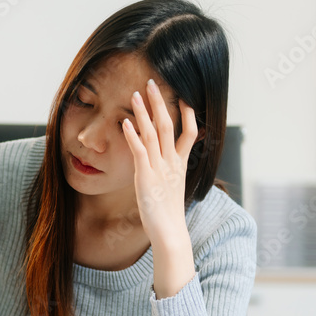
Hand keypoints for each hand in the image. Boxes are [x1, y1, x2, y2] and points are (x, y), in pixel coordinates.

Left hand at [122, 79, 198, 297]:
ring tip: (136, 94)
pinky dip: (133, 136)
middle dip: (161, 102)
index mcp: (180, 164)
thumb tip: (167, 162)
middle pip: (169, 125)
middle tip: (153, 82)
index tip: (183, 96)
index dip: (187, 113)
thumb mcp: (171, 187)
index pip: (189, 132)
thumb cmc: (167, 213)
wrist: (169, 233)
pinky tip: (126, 122)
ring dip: (144, 112)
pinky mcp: (146, 178)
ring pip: (154, 134)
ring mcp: (160, 169)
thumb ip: (170, 170)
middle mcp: (172, 162)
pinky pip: (140, 152)